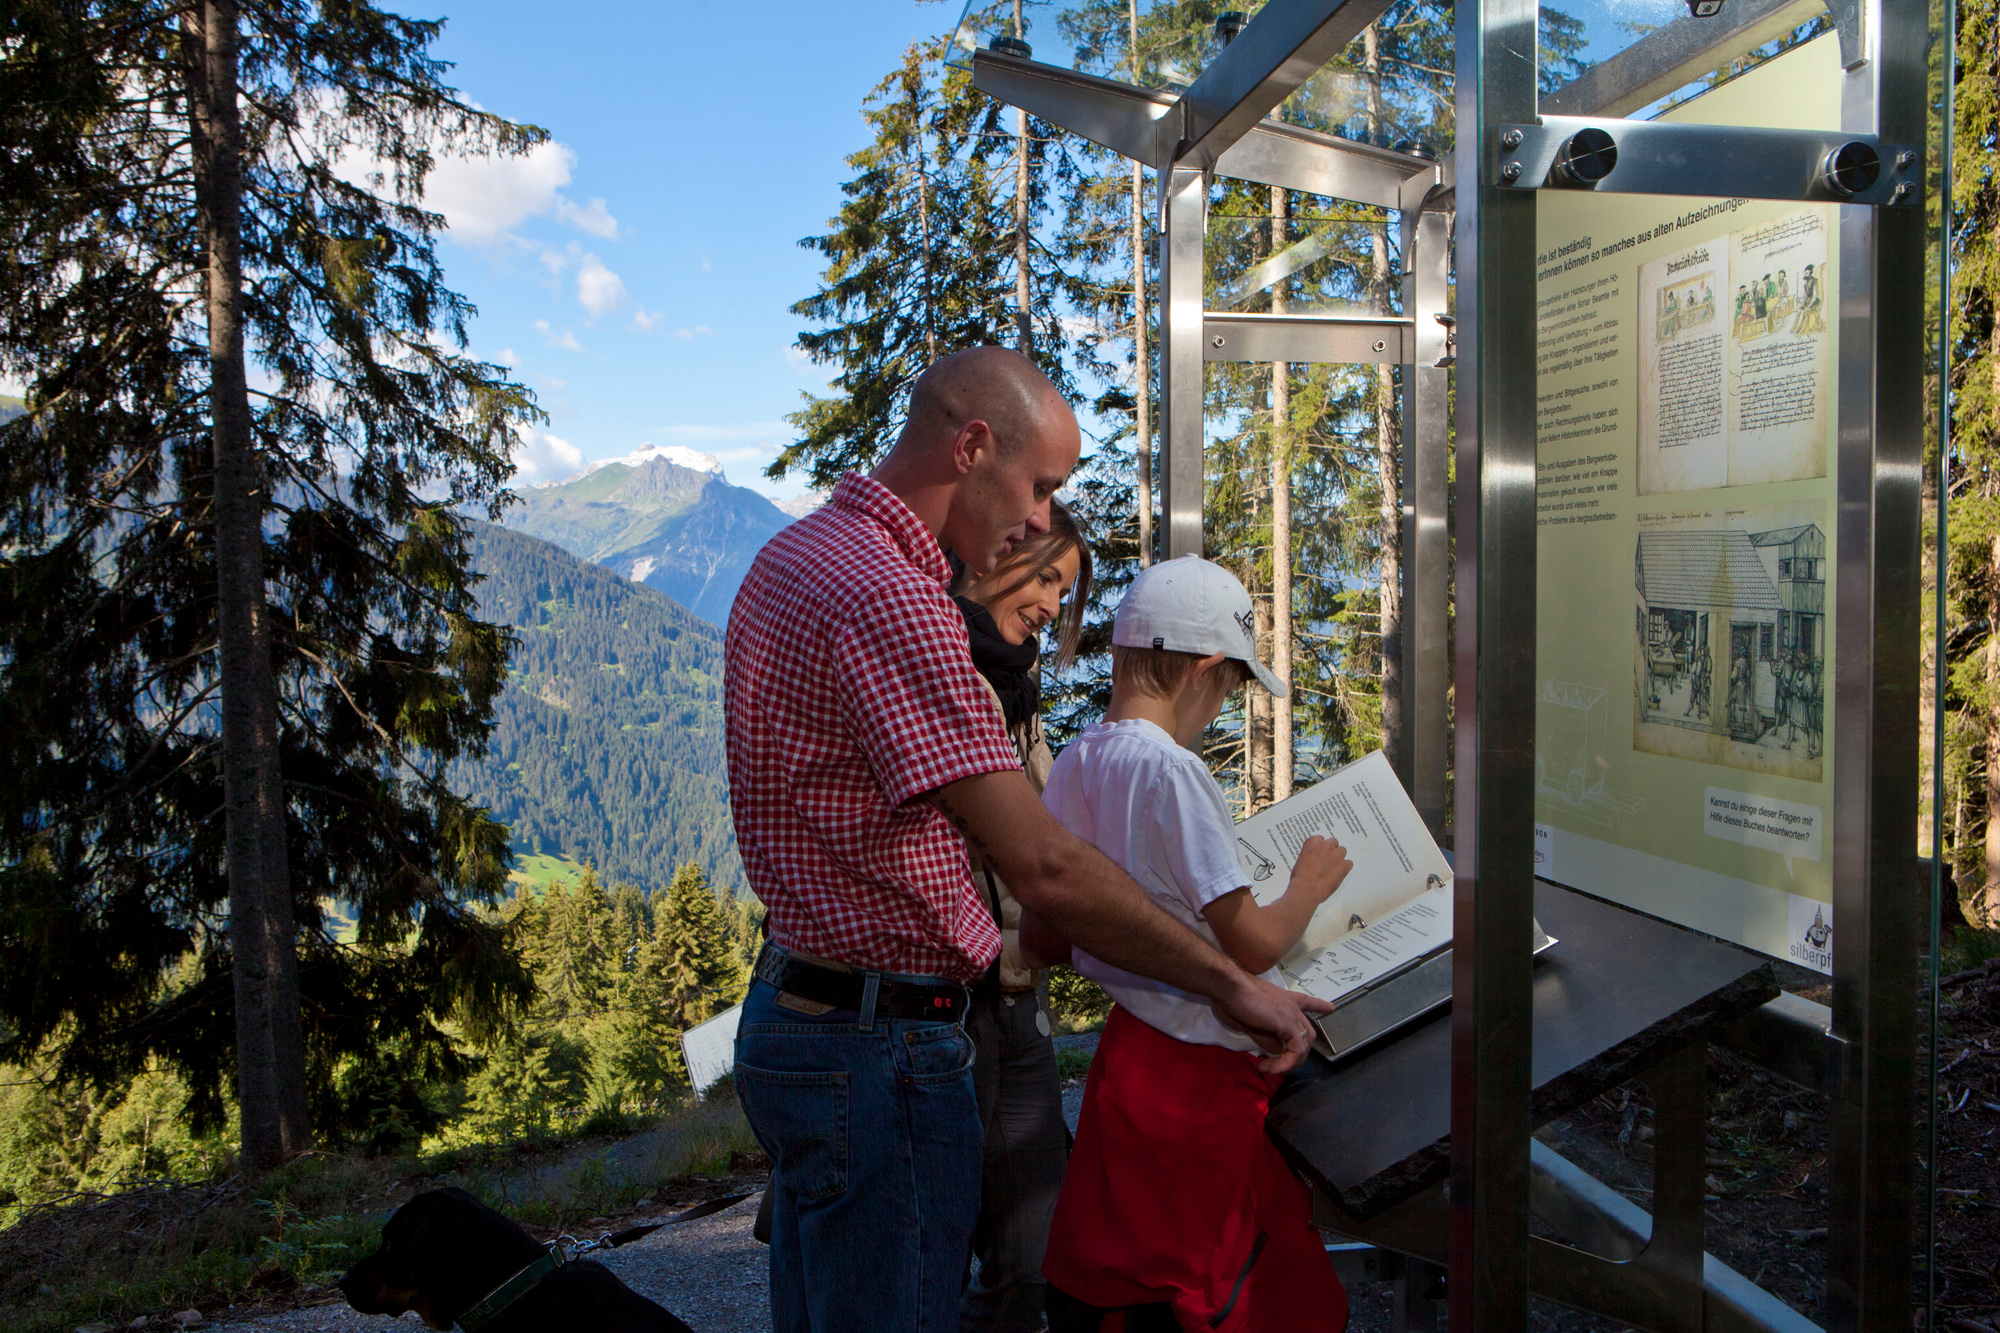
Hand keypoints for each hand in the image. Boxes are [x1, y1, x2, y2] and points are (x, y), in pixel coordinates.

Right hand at [1213, 974, 1335, 1075]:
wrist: (1229, 988)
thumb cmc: (1232, 1000)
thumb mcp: (1249, 1023)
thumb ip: (1265, 1036)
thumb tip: (1275, 1051)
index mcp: (1284, 1000)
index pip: (1307, 1003)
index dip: (1319, 1006)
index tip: (1330, 1008)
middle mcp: (1292, 1006)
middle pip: (1306, 1033)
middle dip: (1296, 1053)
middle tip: (1276, 1064)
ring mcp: (1292, 1015)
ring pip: (1303, 1045)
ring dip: (1288, 1062)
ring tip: (1269, 1068)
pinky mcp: (1289, 1025)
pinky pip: (1295, 1051)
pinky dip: (1285, 1064)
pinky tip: (1272, 1068)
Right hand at [1289, 834, 1352, 908]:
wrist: (1306, 889)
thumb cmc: (1300, 877)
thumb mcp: (1300, 861)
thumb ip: (1309, 855)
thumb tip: (1312, 859)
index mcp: (1313, 842)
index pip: (1321, 839)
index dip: (1321, 848)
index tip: (1320, 853)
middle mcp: (1326, 845)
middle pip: (1333, 842)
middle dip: (1331, 850)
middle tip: (1327, 860)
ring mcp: (1336, 854)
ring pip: (1342, 851)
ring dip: (1339, 858)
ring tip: (1333, 868)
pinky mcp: (1344, 865)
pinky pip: (1349, 864)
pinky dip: (1345, 868)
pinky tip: (1339, 875)